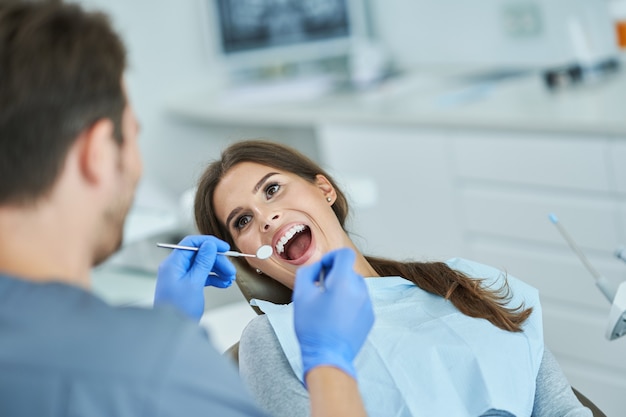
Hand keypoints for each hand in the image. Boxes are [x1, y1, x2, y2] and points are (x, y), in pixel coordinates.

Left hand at [154, 235, 236, 320]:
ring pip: (202, 265)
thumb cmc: (179, 309)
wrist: (172, 331)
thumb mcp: (194, 283)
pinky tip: (223, 283)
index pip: (192, 243)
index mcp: (173, 264)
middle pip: (199, 255)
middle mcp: (175, 268)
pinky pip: (201, 276)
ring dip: (217, 270)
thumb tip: (209, 245)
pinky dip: (213, 278)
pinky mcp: (185, 285)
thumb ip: (203, 262)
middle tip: (231, 271)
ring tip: (230, 279)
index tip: (224, 248)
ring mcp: (180, 276)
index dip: (209, 243)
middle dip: (217, 261)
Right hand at [293, 248, 373, 379]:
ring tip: (328, 306)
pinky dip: (350, 302)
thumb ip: (308, 272)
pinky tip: (337, 317)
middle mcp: (360, 290)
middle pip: (349, 271)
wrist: (328, 356)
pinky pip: (360, 300)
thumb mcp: (301, 295)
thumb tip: (318, 266)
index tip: (323, 269)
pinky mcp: (370, 316)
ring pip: (355, 286)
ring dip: (343, 289)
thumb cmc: (313, 327)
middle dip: (335, 276)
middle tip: (321, 291)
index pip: (344, 255)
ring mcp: (368, 304)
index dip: (331, 257)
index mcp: (343, 282)